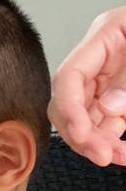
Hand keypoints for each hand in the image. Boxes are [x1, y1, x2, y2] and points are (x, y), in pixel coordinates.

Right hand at [48, 6, 125, 165]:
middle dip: (82, 132)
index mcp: (108, 34)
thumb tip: (109, 106)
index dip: (70, 109)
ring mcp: (111, 78)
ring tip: (117, 157)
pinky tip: (123, 153)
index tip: (82, 135)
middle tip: (101, 155)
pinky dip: (113, 140)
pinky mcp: (123, 96)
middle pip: (72, 101)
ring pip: (88, 118)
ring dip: (99, 142)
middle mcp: (102, 59)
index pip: (70, 76)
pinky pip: (109, 123)